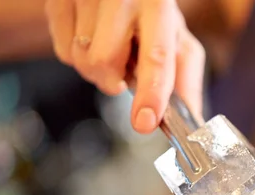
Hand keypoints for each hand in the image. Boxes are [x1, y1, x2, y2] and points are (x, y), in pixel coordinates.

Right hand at [44, 0, 204, 133]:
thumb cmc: (150, 11)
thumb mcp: (176, 38)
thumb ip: (185, 79)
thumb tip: (192, 117)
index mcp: (157, 4)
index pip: (155, 55)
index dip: (151, 93)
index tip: (145, 121)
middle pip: (105, 61)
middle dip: (114, 80)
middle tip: (125, 70)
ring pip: (81, 60)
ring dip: (97, 70)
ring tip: (110, 49)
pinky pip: (62, 52)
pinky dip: (77, 57)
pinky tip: (92, 39)